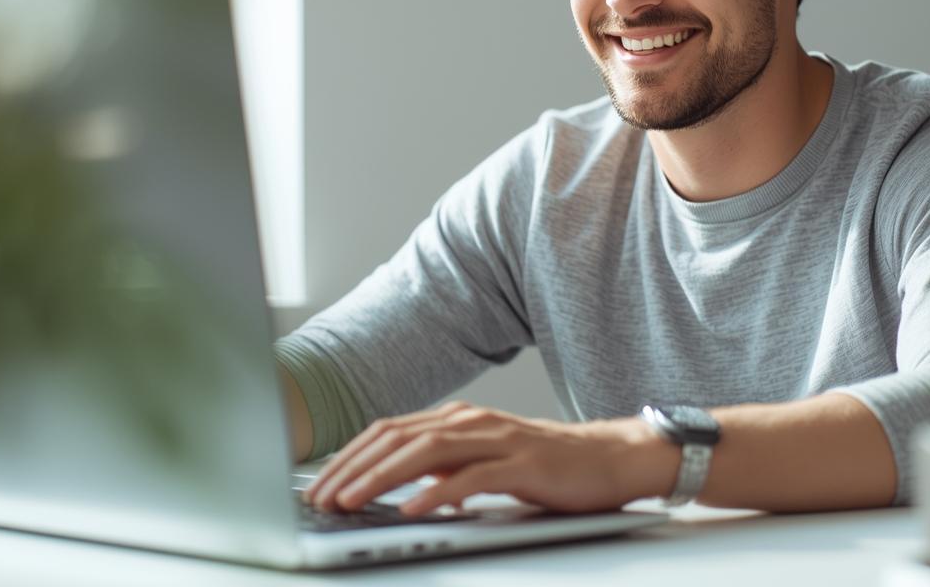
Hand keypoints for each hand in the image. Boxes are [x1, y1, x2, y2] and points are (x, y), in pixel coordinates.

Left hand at [301, 401, 678, 515]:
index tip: (318, 486)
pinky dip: (436, 492)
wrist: (611, 458)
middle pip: (397, 438)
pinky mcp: (522, 463)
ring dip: (381, 478)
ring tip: (350, 501)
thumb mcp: (484, 464)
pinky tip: (412, 509)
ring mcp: (497, 439)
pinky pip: (472, 477)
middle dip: (352, 468)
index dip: (348, 457)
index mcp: (457, 420)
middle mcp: (471, 421)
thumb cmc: (548, 465)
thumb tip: (400, 489)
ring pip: (426, 452)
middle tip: (319, 498)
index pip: (388, 432)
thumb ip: (445, 470)